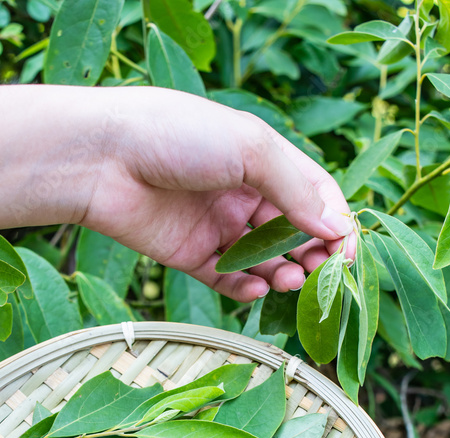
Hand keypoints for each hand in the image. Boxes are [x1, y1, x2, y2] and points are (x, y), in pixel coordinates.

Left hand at [81, 87, 353, 299]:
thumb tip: (337, 228)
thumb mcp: (250, 149)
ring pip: (263, 260)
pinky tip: (257, 289)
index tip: (346, 253)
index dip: (335, 223)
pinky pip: (227, 279)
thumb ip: (296, 191)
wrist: (103, 158)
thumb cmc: (178, 136)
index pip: (315, 196)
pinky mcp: (189, 255)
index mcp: (262, 160)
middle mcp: (242, 193)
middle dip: (313, 255)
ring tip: (290, 281)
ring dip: (283, 274)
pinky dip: (246, 288)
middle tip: (321, 275)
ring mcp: (216, 225)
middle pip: (292, 232)